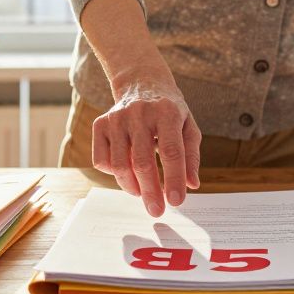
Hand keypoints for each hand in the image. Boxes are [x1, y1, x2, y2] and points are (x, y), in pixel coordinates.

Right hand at [92, 76, 201, 216]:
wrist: (142, 82)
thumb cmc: (169, 111)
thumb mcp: (188, 126)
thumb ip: (191, 156)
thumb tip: (192, 185)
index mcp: (167, 112)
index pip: (171, 151)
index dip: (174, 179)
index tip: (177, 202)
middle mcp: (140, 113)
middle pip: (143, 162)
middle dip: (150, 191)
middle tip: (157, 210)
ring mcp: (116, 118)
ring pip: (119, 165)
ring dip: (132, 187)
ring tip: (143, 193)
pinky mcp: (100, 124)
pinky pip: (102, 160)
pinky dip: (113, 174)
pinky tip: (126, 172)